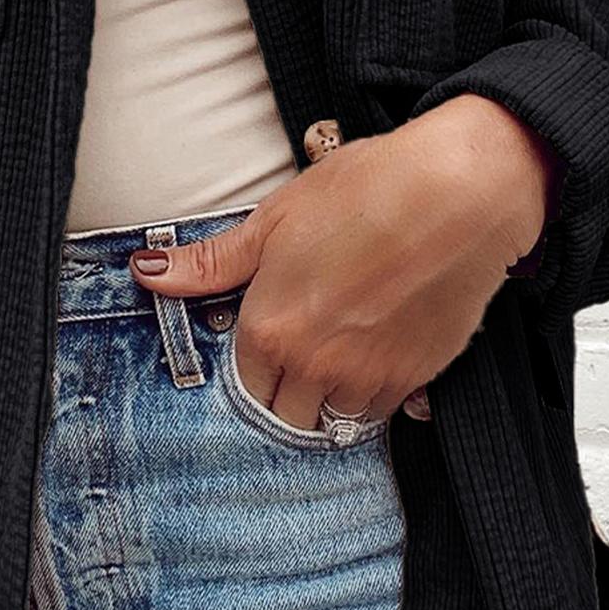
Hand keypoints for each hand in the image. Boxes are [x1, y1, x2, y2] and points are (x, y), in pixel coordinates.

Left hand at [129, 96, 557, 429]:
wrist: (461, 192)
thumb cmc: (369, 190)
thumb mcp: (276, 218)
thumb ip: (213, 261)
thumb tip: (147, 272)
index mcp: (269, 329)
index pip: (241, 382)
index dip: (253, 359)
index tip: (267, 339)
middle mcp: (312, 366)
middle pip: (281, 413)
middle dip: (284, 390)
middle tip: (303, 349)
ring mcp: (367, 379)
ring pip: (331, 420)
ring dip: (328, 399)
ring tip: (339, 355)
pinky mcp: (417, 379)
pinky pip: (382, 412)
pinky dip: (375, 396)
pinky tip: (379, 355)